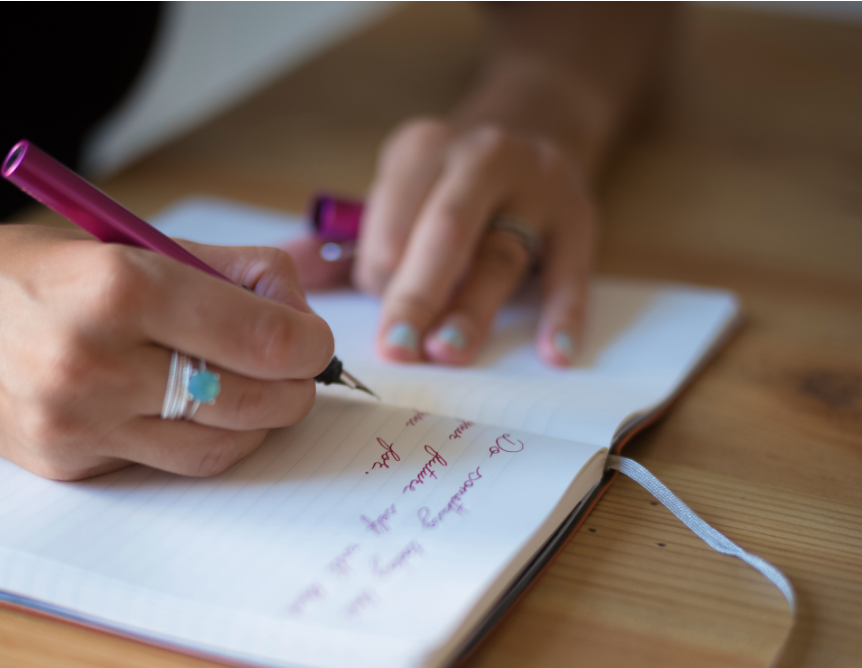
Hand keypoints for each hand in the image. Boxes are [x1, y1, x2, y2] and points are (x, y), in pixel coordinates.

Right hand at [0, 220, 333, 479]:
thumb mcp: (119, 241)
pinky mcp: (65, 464)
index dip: (307, 344)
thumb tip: (300, 297)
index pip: (260, 337)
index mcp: (117, 285)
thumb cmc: (20, 271)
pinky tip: (186, 412)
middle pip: (250, 400)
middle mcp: (98, 360)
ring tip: (251, 393)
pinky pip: (165, 465)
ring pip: (217, 447)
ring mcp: (79, 422)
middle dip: (293, 389)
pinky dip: (194, 441)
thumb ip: (220, 268)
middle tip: (296, 372)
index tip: (310, 340)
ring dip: (253, 425)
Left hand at [356, 118, 593, 367]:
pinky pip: (571, 270)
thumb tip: (282, 268)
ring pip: (501, 254)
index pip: (391, 219)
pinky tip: (555, 352)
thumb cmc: (447, 181)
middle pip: (445, 232)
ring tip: (449, 352)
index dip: (378, 272)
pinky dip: (564, 313)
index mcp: (422, 149)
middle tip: (396, 347)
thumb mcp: (397, 189)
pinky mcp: (578, 214)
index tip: (375, 315)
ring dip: (474, 308)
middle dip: (416, 294)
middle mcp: (481, 156)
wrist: (537, 121)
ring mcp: (537, 183)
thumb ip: (340, 238)